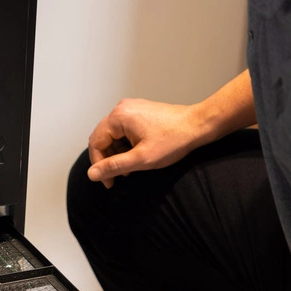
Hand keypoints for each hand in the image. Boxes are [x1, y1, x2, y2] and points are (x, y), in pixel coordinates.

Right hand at [87, 98, 206, 188]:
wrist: (199, 125)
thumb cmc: (174, 139)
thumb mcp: (141, 159)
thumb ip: (114, 167)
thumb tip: (91, 174)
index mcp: (118, 117)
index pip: (96, 143)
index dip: (99, 165)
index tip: (108, 181)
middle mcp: (122, 109)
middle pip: (103, 138)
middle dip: (108, 160)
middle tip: (117, 177)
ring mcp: (131, 109)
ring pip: (113, 136)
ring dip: (118, 154)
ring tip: (130, 168)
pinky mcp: (140, 112)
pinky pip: (124, 131)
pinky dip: (126, 146)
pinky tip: (137, 156)